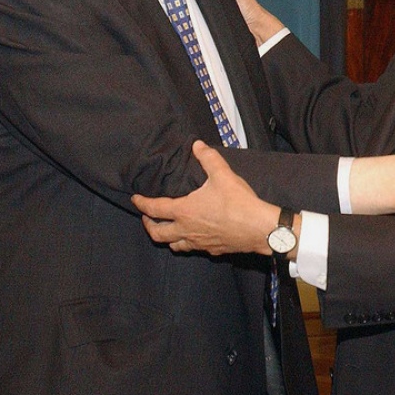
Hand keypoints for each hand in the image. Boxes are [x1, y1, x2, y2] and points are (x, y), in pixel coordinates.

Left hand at [132, 141, 278, 254]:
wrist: (259, 229)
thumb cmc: (238, 203)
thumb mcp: (222, 174)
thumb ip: (208, 158)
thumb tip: (197, 145)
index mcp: (184, 211)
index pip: (154, 208)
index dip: (142, 203)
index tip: (135, 199)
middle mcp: (187, 230)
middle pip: (158, 234)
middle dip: (149, 225)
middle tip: (147, 217)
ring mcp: (199, 243)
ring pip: (174, 245)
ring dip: (167, 237)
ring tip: (167, 229)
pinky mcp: (212, 250)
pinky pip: (193, 248)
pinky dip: (188, 242)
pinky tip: (195, 236)